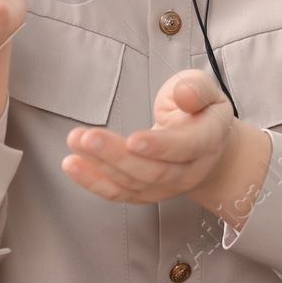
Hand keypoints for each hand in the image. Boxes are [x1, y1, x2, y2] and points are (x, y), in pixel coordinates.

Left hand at [61, 69, 269, 225]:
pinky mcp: (145, 193)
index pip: (184, 148)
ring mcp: (166, 187)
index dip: (159, 146)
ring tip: (74, 142)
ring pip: (131, 183)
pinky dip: (93, 181)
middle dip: (117, 156)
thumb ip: (197, 89)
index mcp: (206, 141)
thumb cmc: (202, 113)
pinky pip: (118, 193)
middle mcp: (188, 171)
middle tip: (89, 138)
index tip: (132, 139)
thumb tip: (183, 95)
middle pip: (152, 171)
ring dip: (100, 165)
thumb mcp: (207, 90)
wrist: (209, 148)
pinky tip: (72, 165)